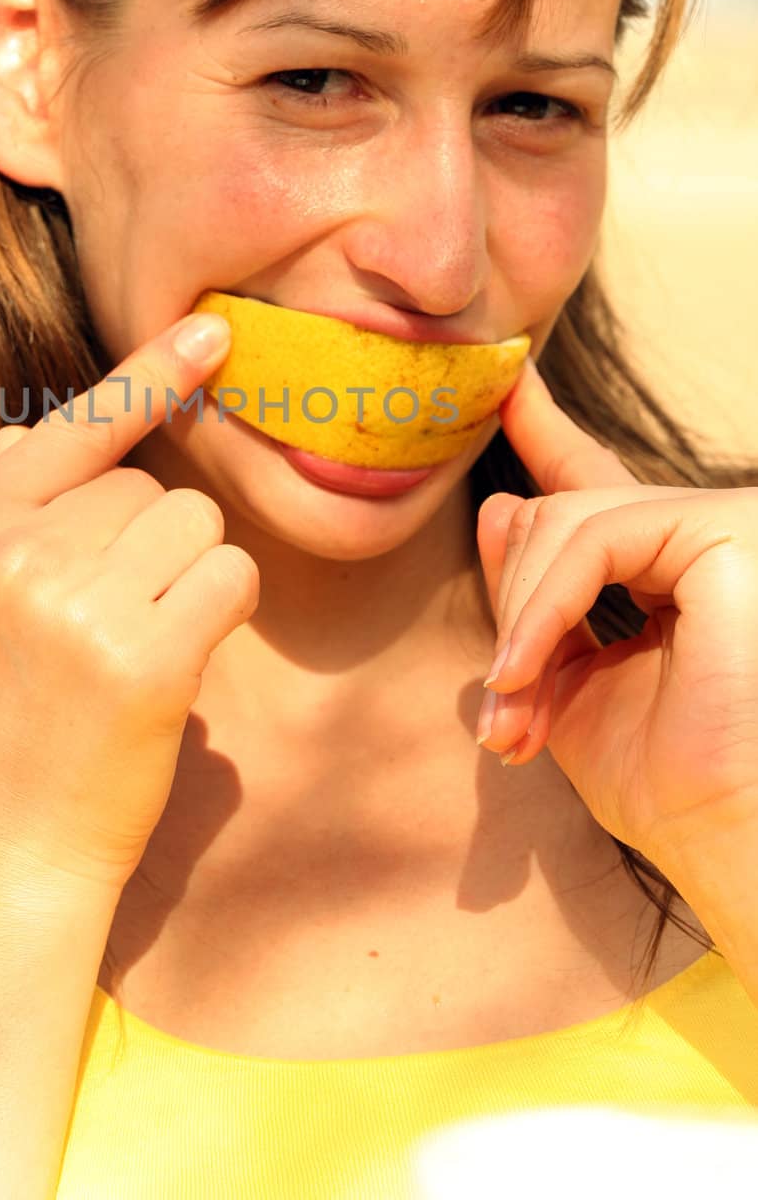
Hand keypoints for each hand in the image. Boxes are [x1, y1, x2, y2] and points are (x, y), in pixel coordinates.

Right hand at [0, 311, 259, 891]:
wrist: (7, 847)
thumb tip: (96, 411)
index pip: (66, 427)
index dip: (146, 377)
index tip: (212, 330)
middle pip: (139, 484)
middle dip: (144, 545)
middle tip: (99, 628)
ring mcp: (65, 602)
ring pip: (191, 519)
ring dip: (186, 575)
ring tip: (133, 642)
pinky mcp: (140, 656)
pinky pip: (229, 571)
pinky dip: (223, 609)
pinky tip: (177, 659)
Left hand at [474, 357, 757, 867]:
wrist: (731, 841)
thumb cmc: (666, 784)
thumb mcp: (568, 678)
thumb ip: (533, 598)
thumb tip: (498, 505)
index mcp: (674, 565)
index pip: (599, 486)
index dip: (548, 434)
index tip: (509, 386)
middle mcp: (705, 534)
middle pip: (563, 511)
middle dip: (516, 606)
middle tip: (504, 706)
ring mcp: (723, 524)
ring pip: (568, 519)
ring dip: (523, 617)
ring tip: (515, 697)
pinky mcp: (724, 531)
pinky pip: (593, 538)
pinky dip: (543, 605)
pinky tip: (525, 665)